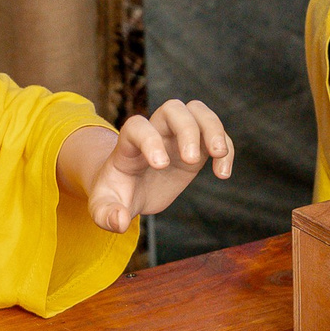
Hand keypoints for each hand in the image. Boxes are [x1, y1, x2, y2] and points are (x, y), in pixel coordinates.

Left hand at [80, 100, 233, 232]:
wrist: (129, 189)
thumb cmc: (115, 195)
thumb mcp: (103, 207)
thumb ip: (107, 215)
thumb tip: (120, 222)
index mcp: (129, 146)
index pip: (137, 126)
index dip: (149, 139)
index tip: (160, 166)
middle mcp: (154, 133)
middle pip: (172, 109)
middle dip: (186, 129)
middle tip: (191, 161)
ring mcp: (177, 137)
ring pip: (197, 111)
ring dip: (213, 127)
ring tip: (219, 154)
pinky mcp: (196, 147)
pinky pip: (216, 134)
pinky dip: (226, 148)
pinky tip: (223, 174)